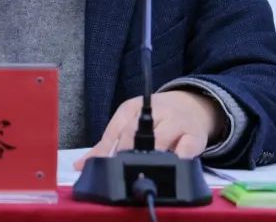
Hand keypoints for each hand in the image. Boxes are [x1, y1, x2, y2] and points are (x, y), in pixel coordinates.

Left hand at [73, 90, 224, 169]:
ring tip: (142, 170)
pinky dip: (178, 159)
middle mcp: (155, 111)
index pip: (117, 127)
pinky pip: (186, 149)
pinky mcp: (195, 136)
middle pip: (137, 132)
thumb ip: (107, 145)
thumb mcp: (129, 122)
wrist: (192, 105)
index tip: (103, 164)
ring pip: (161, 139)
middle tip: (121, 168)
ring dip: (151, 156)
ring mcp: (177, 122)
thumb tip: (81, 166)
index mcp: (133, 107)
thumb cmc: (156, 118)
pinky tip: (170, 166)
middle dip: (127, 152)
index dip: (108, 148)